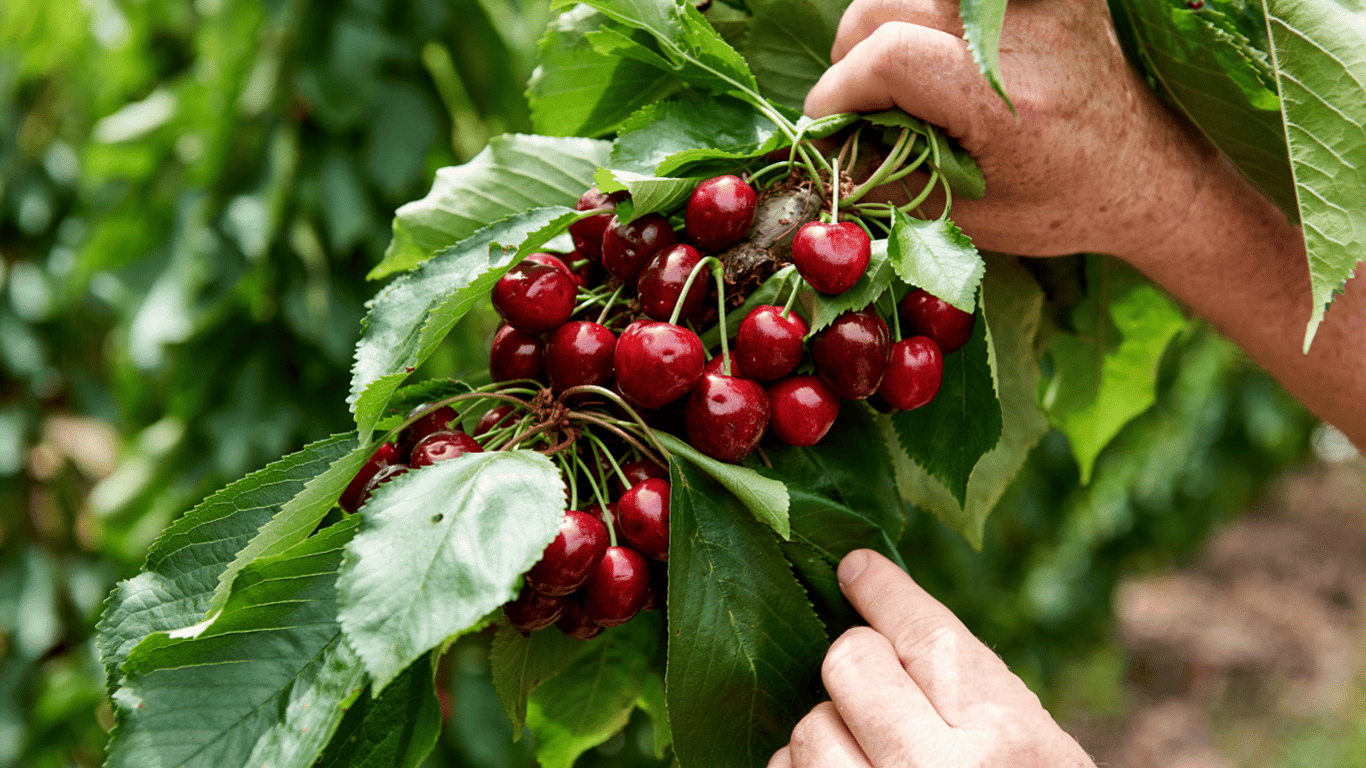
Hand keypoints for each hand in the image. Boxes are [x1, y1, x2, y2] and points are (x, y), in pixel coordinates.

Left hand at [768, 551, 1094, 766]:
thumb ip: (970, 693)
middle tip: (880, 700)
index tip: (856, 569)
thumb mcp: (1031, 754)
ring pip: (808, 725)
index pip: (924, 634)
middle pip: (848, 662)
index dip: (884, 591)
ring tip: (870, 763)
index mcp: (1004, 739)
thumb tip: (882, 609)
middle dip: (857, 673)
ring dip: (827, 735)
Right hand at [804, 0, 1217, 262]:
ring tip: (889, 77)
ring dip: (881, 28)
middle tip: (856, 105)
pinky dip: (927, 14)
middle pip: (885, 7)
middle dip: (849, 57)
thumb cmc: (1060, 206)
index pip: (887, 55)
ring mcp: (1036, 2)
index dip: (838, 89)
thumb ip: (888, 175)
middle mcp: (1021, 36)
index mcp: (1006, 102)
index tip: (827, 125)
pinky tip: (933, 51)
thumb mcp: (966, 214)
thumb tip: (823, 146)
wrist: (1147, 174)